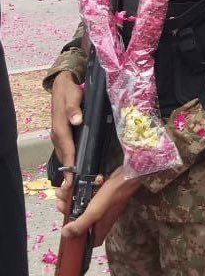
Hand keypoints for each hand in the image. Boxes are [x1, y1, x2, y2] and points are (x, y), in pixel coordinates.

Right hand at [50, 70, 82, 202]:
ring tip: (74, 185)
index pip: (68, 149)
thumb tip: (76, 120)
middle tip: (73, 190)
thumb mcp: (73, 96)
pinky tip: (75, 168)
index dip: (71, 164)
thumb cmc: (70, 91)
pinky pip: (66, 150)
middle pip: (65, 156)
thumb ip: (74, 109)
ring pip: (65, 154)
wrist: (62, 85)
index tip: (72, 180)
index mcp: (61, 127)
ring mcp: (59, 135)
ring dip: (69, 169)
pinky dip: (70, 160)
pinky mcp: (62, 134)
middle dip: (69, 173)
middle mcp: (58, 134)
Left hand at [61, 167, 140, 245]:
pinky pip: (83, 196)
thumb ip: (81, 224)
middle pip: (78, 221)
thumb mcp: (95, 211)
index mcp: (99, 228)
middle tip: (62, 202)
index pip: (87, 241)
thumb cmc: (113, 195)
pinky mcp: (98, 196)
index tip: (66, 229)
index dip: (76, 239)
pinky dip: (77, 191)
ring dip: (68, 198)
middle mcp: (98, 219)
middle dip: (67, 211)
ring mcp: (98, 207)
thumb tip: (65, 234)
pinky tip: (73, 185)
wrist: (126, 176)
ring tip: (65, 190)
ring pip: (78, 206)